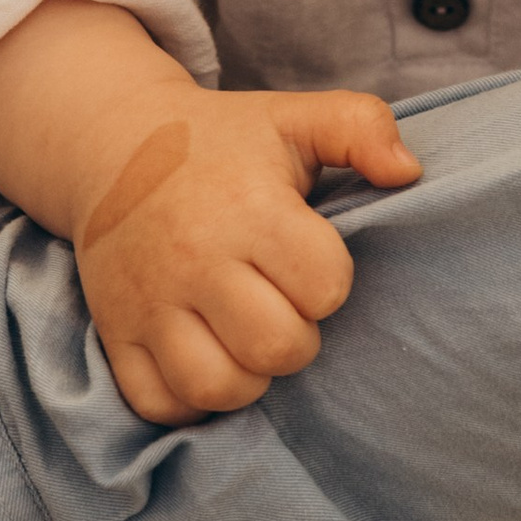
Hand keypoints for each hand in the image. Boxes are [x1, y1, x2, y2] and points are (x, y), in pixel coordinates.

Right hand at [75, 85, 420, 425]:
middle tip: (283, 306)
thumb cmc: (221, 141)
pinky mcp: (115, 330)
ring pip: (217, 387)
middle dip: (298, 337)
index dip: (330, 281)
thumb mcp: (294, 117)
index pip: (325, 287)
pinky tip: (206, 359)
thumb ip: (362, 127)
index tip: (308, 259)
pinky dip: (189, 400)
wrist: (110, 142)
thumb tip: (409, 173)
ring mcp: (148, 300)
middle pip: (277, 348)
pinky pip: (158, 402)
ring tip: (247, 340)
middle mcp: (194, 257)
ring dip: (248, 377)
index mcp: (248, 206)